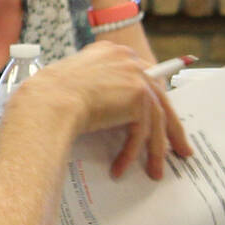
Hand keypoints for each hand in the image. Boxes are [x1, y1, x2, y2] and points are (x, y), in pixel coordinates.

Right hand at [22, 41, 191, 177]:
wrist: (46, 101)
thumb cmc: (48, 96)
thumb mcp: (76, 83)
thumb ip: (98, 88)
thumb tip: (111, 111)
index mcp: (112, 52)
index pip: (143, 77)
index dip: (154, 101)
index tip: (163, 119)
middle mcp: (127, 59)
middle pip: (158, 97)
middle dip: (170, 128)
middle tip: (178, 149)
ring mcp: (135, 76)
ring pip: (155, 119)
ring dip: (155, 150)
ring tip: (156, 171)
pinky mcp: (138, 96)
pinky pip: (141, 131)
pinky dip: (131, 153)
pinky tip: (120, 168)